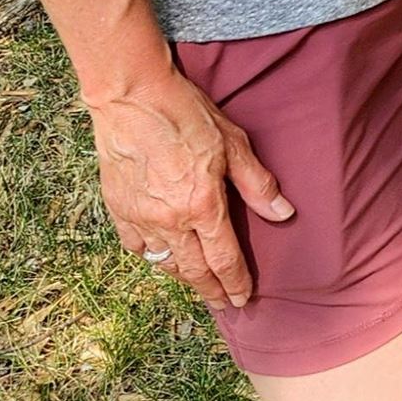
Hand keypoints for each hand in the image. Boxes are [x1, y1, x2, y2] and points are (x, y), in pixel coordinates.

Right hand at [88, 69, 294, 308]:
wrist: (132, 98)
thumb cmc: (186, 113)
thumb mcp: (232, 142)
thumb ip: (257, 183)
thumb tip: (283, 213)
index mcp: (202, 206)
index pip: (224, 260)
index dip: (235, 283)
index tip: (243, 298)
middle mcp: (170, 221)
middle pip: (194, 271)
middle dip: (211, 291)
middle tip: (223, 303)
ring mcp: (141, 219)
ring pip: (164, 263)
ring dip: (183, 276)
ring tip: (197, 281)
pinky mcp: (119, 210)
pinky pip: (137, 247)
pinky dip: (152, 255)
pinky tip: (161, 254)